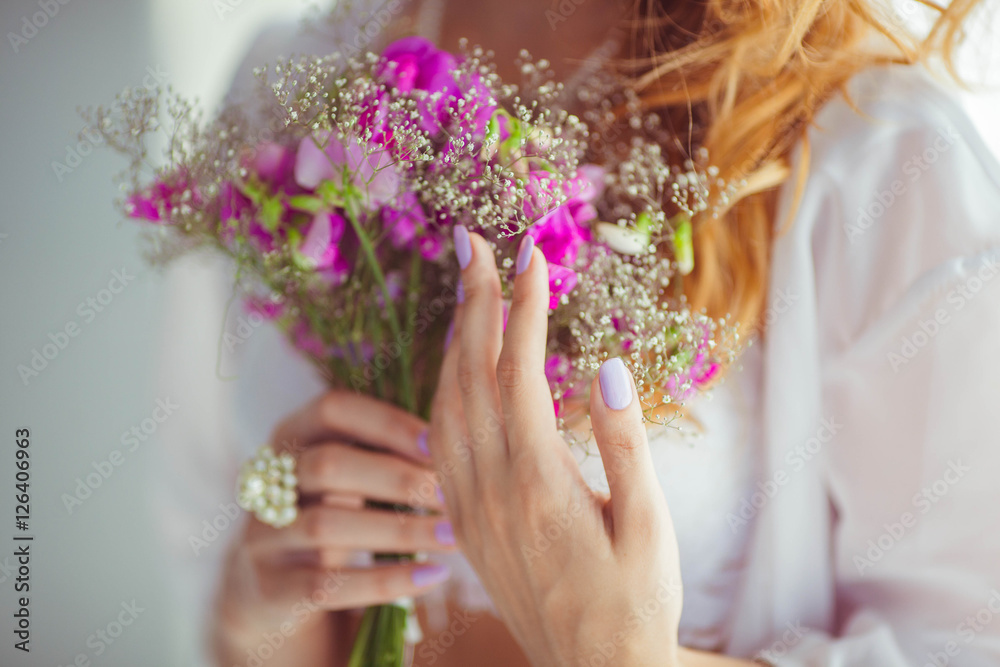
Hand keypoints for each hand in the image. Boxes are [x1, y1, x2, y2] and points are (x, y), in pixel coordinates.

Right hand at [214, 391, 456, 666]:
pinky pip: (328, 586)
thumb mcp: (350, 477)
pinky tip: (433, 576)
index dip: (386, 423)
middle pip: (328, 466)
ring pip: (327, 526)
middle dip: (398, 479)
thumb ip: (386, 451)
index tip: (438, 446)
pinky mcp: (270, 589)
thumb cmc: (335, 517)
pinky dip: (386, 582)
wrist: (272, 599)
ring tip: (454, 536)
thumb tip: (461, 435)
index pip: (332, 409)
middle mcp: (266, 480)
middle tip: (452, 496)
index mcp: (292, 436)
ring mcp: (263, 536)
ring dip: (401, 531)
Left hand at [426, 228, 682, 666]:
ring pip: (443, 404)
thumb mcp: (648, 525)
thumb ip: (623, 442)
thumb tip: (604, 366)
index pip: (517, 371)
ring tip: (464, 291)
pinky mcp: (463, 522)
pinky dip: (441, 389)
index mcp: (537, 481)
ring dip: (451, 341)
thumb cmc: (634, 601)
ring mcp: (467, 506)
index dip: (522, 306)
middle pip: (468, 374)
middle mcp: (489, 487)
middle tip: (474, 242)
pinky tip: (452, 370)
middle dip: (471, 302)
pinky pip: (437, 441)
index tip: (532, 252)